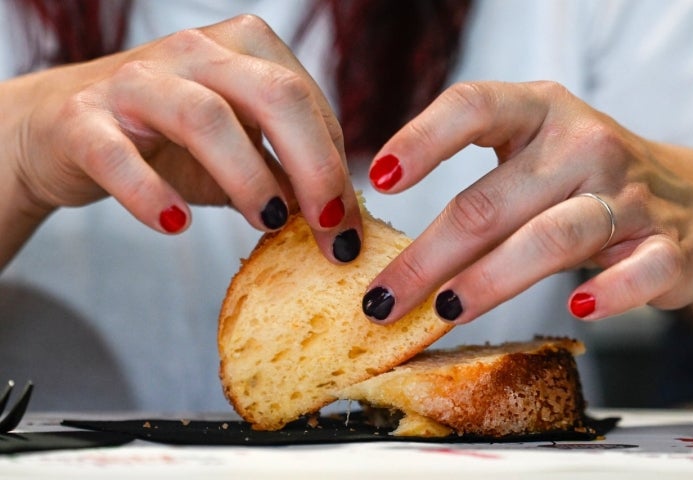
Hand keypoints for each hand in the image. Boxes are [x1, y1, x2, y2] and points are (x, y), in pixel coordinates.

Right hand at [0, 15, 360, 267]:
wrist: (63, 128)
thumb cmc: (166, 140)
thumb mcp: (238, 151)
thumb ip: (285, 174)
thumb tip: (340, 217)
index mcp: (242, 49)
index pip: (306, 100)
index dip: (334, 164)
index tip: (346, 222)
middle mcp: (193, 52)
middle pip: (273, 95)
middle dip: (314, 166)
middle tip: (329, 226)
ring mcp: (135, 81)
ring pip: (205, 117)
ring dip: (248, 176)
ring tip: (269, 222)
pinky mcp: (82, 119)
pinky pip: (117, 155)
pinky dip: (150, 193)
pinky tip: (177, 224)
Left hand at [362, 81, 692, 333]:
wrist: (690, 198)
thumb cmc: (582, 180)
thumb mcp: (532, 160)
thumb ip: (478, 191)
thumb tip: (396, 259)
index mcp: (539, 112)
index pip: (473, 107)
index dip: (421, 140)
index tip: (378, 181)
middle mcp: (583, 144)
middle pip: (489, 201)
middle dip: (426, 257)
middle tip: (382, 300)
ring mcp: (629, 194)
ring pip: (549, 239)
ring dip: (488, 280)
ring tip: (443, 311)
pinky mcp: (669, 245)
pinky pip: (641, 271)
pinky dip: (611, 293)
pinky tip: (577, 310)